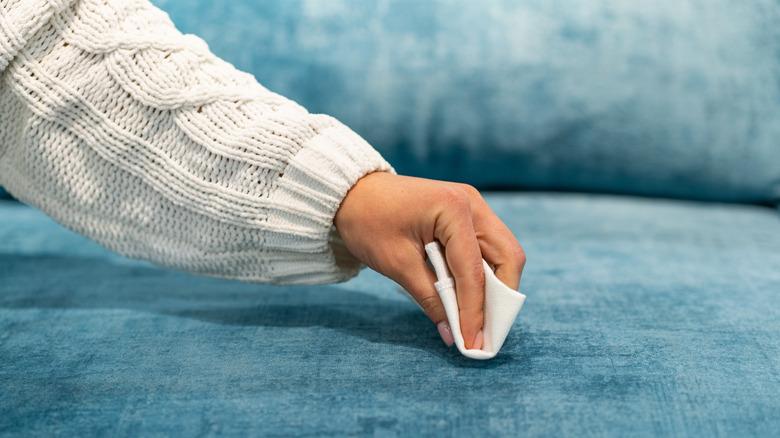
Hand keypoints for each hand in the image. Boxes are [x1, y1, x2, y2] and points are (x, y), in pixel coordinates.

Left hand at [334, 172, 525, 348]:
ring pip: (503, 253)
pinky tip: (470, 298)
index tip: (473, 343)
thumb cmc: (368, 221)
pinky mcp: (468, 214)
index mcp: (453, 208)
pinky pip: (488, 249)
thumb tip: (453, 335)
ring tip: (480, 320)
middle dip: (501, 298)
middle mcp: (472, 203)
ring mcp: (473, 206)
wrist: (353, 193)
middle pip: (508, 257)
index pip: (474, 270)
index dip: (475, 310)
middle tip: (486, 333)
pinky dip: (484, 275)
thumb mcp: (397, 264)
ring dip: (496, 288)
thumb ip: (430, 298)